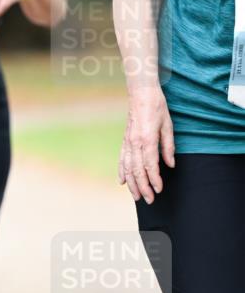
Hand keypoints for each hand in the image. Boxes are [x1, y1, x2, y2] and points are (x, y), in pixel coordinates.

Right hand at [118, 86, 174, 202]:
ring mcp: (128, 142)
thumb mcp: (168, 126)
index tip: (159, 189)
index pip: (150, 165)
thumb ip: (168, 147)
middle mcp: (135, 143)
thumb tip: (170, 165)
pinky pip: (121, 159)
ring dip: (131, 183)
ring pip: (127, 167)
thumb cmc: (157, 107)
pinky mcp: (125, 140)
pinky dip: (121, 171)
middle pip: (137, 170)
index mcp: (147, 139)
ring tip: (136, 196)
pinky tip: (122, 181)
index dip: (154, 179)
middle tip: (149, 200)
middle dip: (143, 187)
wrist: (141, 93)